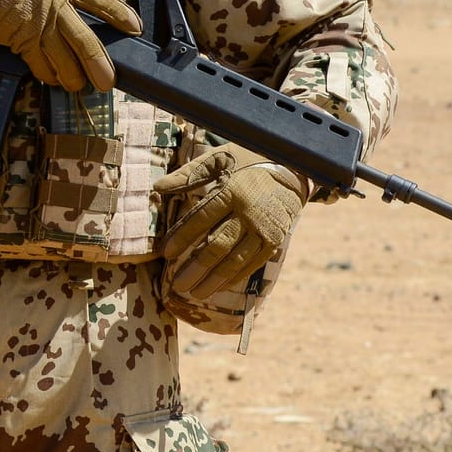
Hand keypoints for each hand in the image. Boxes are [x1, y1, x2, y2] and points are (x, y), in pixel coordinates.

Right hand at [0, 0, 141, 92]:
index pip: (99, 0)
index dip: (119, 14)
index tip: (134, 27)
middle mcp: (56, 6)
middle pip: (85, 40)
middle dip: (99, 63)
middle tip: (108, 81)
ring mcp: (39, 25)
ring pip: (64, 58)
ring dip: (74, 75)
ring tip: (79, 86)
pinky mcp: (20, 39)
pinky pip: (39, 63)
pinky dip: (47, 74)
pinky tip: (53, 80)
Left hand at [154, 147, 304, 300]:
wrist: (294, 168)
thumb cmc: (248, 161)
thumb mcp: (219, 159)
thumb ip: (189, 174)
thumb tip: (157, 187)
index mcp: (232, 190)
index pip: (201, 219)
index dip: (183, 237)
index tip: (166, 253)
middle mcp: (249, 212)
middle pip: (217, 245)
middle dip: (196, 267)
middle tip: (178, 285)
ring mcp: (264, 229)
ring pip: (235, 260)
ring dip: (214, 279)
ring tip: (195, 292)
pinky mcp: (275, 240)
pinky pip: (253, 263)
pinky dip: (235, 276)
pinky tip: (219, 286)